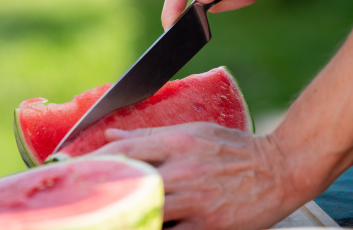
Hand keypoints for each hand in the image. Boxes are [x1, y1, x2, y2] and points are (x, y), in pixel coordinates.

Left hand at [90, 122, 298, 229]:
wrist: (280, 170)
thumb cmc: (236, 148)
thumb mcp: (196, 132)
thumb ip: (152, 135)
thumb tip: (112, 133)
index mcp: (179, 142)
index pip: (126, 150)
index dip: (95, 160)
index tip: (73, 166)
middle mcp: (183, 170)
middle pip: (129, 182)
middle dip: (100, 191)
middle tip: (78, 199)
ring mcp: (195, 201)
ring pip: (146, 213)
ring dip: (124, 215)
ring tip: (104, 217)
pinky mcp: (208, 227)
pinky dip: (152, 228)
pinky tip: (141, 224)